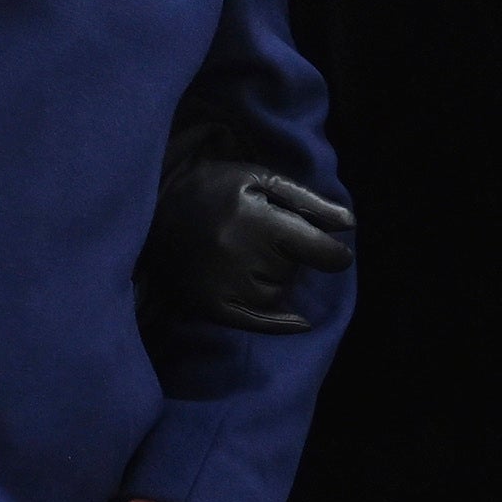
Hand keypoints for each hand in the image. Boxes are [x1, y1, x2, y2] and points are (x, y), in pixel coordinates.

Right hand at [149, 158, 352, 332]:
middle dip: (290, 257)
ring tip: (249, 258)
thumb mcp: (260, 179)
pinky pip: (259, 322)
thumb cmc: (214, 188)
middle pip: (293, 270)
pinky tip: (299, 321)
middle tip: (264, 239)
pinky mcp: (211, 306)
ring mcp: (223, 284)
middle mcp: (239, 255)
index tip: (338, 254)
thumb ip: (307, 201)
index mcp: (254, 219)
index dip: (334, 254)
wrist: (151, 210)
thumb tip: (349, 226)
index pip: (315, 249)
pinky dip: (280, 322)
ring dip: (275, 280)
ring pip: (277, 294)